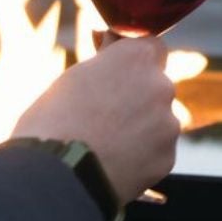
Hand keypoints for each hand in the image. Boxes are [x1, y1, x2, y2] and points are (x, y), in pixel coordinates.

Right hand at [12, 37, 178, 204]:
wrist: (55, 178)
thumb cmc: (53, 123)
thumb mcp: (73, 77)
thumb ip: (105, 61)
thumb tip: (112, 42)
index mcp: (137, 58)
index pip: (151, 45)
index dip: (134, 60)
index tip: (117, 72)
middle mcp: (160, 86)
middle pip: (156, 84)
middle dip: (137, 95)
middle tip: (104, 113)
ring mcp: (168, 123)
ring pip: (159, 119)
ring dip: (141, 126)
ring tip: (104, 143)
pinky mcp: (167, 157)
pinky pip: (158, 150)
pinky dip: (142, 154)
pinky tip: (114, 161)